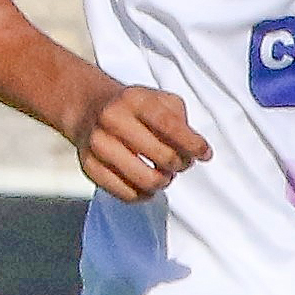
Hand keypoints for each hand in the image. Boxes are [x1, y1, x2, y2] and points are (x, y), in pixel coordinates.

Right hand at [70, 80, 208, 200]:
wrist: (89, 108)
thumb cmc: (135, 108)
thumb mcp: (160, 100)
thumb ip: (181, 119)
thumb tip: (197, 149)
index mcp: (134, 100)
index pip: (170, 126)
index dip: (193, 145)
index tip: (204, 154)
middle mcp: (112, 120)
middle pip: (163, 157)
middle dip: (181, 164)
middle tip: (182, 162)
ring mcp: (98, 144)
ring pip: (146, 180)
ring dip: (164, 181)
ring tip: (165, 173)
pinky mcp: (89, 166)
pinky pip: (126, 193)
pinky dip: (144, 194)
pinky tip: (148, 184)